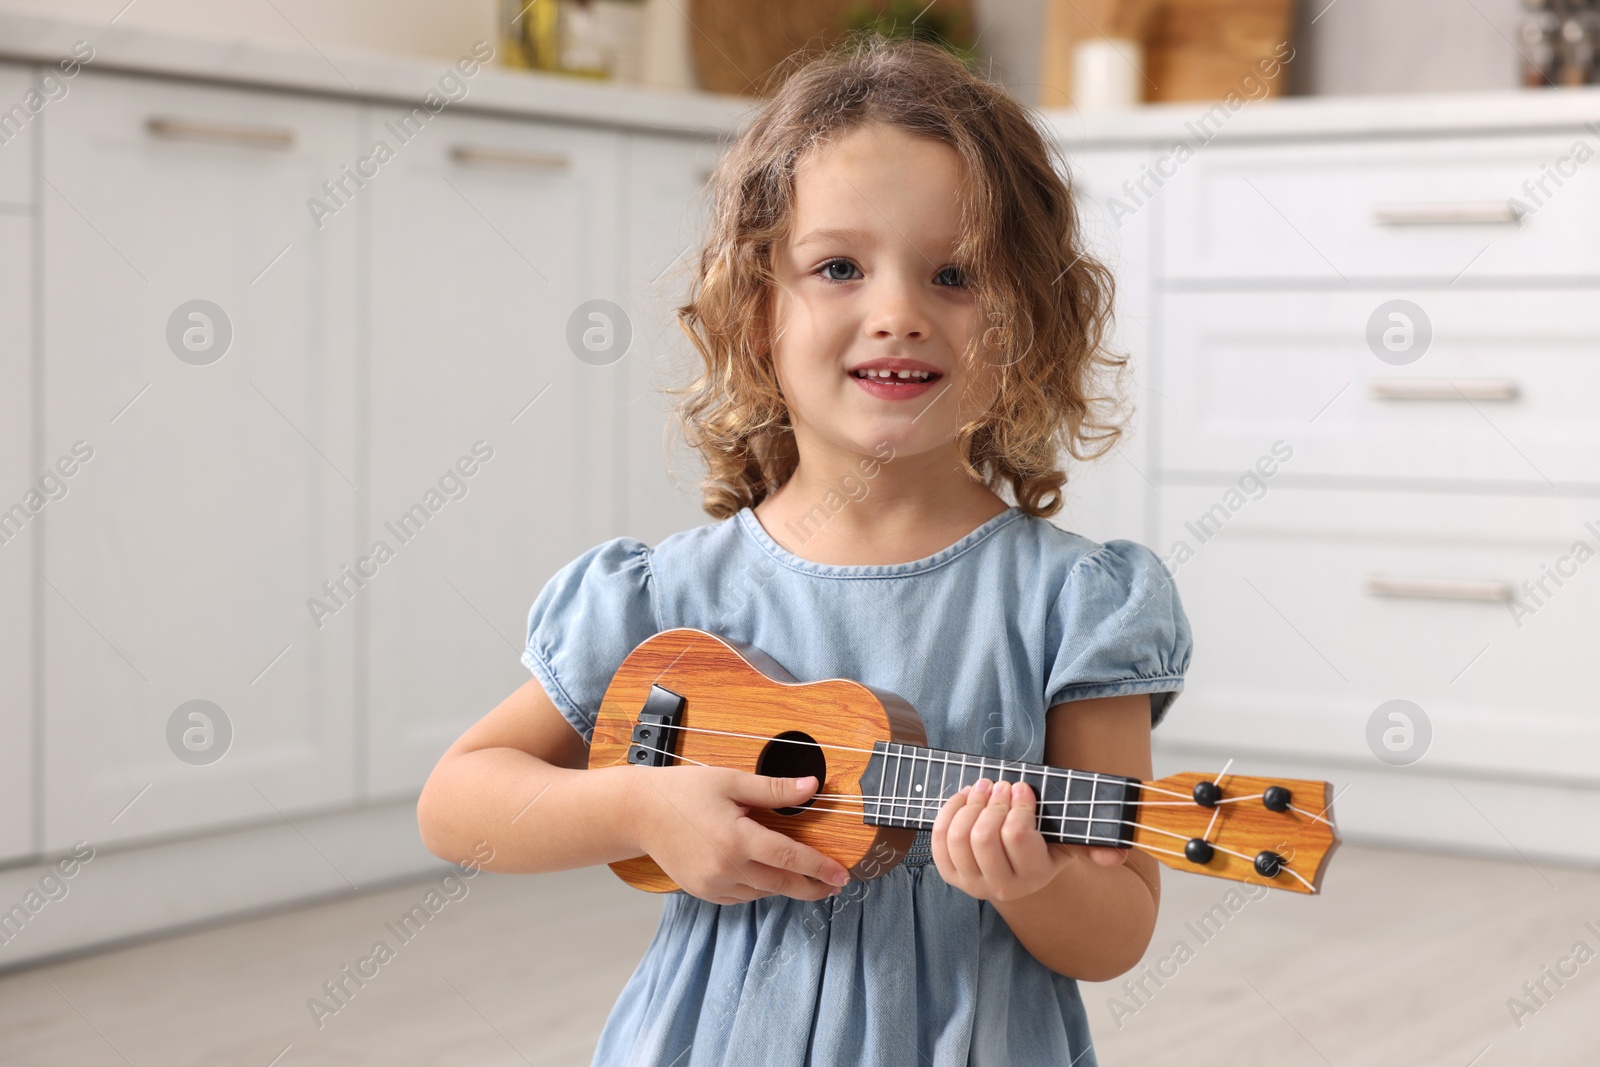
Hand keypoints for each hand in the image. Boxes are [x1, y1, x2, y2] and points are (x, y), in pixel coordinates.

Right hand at [632, 767, 851, 905]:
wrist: (639, 813)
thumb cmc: (684, 791)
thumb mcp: (730, 781)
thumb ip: (773, 789)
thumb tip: (812, 786)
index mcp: (736, 839)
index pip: (790, 858)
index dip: (820, 868)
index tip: (843, 875)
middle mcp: (726, 868)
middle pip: (782, 883)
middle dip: (812, 887)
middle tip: (834, 885)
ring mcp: (713, 884)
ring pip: (762, 891)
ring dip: (784, 885)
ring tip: (803, 875)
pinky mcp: (703, 892)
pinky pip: (742, 896)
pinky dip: (758, 887)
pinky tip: (765, 874)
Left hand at [930, 778, 1127, 902]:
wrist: (1018, 870)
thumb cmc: (1045, 847)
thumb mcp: (1070, 844)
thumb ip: (1093, 845)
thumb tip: (1119, 854)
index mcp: (1033, 876)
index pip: (1017, 837)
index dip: (1017, 805)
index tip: (1022, 786)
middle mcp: (1001, 887)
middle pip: (984, 837)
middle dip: (991, 803)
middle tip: (1001, 783)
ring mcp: (972, 883)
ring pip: (958, 837)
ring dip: (969, 804)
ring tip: (984, 786)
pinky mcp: (950, 874)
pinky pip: (938, 840)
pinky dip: (948, 812)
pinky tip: (964, 797)